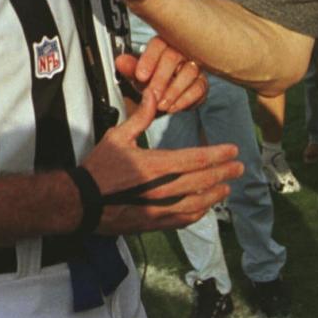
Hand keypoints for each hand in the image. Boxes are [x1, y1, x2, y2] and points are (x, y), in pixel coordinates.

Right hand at [81, 91, 242, 234]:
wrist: (79, 202)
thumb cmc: (99, 167)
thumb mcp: (117, 136)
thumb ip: (140, 116)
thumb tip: (154, 93)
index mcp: (153, 164)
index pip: (194, 159)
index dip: (217, 155)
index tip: (233, 150)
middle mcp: (160, 189)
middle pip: (200, 182)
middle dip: (223, 173)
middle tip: (239, 168)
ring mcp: (157, 209)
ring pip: (195, 204)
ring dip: (214, 195)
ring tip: (226, 188)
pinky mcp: (152, 223)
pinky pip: (181, 220)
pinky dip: (197, 214)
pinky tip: (205, 208)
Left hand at [116, 37, 207, 112]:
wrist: (163, 99)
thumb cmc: (152, 82)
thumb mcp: (138, 76)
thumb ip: (131, 69)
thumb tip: (120, 61)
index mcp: (164, 45)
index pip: (159, 43)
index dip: (149, 59)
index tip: (141, 76)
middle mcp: (181, 52)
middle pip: (174, 56)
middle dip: (161, 78)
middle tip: (152, 93)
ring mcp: (193, 66)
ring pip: (189, 71)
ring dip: (174, 90)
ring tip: (162, 104)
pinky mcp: (202, 82)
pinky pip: (199, 87)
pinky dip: (185, 99)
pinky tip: (173, 106)